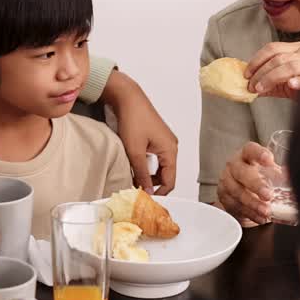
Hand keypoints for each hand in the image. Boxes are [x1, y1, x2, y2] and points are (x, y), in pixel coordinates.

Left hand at [102, 70, 178, 193]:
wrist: (128, 98)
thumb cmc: (133, 119)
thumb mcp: (135, 151)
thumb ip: (142, 173)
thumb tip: (147, 191)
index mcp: (170, 150)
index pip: (170, 181)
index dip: (159, 193)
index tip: (146, 200)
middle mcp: (171, 147)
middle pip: (167, 175)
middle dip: (154, 185)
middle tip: (138, 193)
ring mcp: (164, 142)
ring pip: (160, 167)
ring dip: (149, 176)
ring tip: (134, 181)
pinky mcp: (156, 139)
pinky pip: (155, 159)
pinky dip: (147, 166)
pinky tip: (135, 168)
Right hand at [216, 142, 273, 224]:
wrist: (243, 193)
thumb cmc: (259, 179)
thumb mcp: (270, 173)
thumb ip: (281, 175)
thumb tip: (293, 178)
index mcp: (247, 155)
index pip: (251, 150)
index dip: (259, 154)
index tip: (269, 160)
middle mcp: (234, 166)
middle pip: (241, 172)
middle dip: (255, 185)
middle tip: (268, 195)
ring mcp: (226, 181)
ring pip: (237, 192)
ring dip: (253, 203)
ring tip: (266, 211)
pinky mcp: (223, 196)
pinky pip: (235, 205)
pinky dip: (249, 213)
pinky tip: (260, 217)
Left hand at [246, 42, 299, 98]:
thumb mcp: (284, 81)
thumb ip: (267, 81)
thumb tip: (248, 87)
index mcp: (296, 48)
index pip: (272, 48)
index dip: (256, 61)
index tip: (246, 74)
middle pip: (278, 58)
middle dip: (261, 73)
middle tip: (252, 86)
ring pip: (289, 66)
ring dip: (271, 78)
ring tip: (262, 89)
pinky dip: (299, 80)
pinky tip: (291, 85)